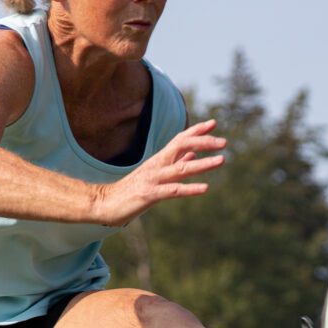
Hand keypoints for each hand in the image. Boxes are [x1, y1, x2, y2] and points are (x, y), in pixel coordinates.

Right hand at [92, 119, 225, 225]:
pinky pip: (173, 190)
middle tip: (224, 142)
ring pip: (181, 168)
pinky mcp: (149, 194)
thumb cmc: (130, 190)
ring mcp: (153, 179)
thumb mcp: (154, 175)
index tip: (213, 123)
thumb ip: (175, 164)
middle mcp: (157, 165)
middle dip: (204, 143)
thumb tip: (193, 155)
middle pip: (182, 146)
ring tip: (222, 160)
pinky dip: (190, 188)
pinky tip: (205, 188)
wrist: (104, 203)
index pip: (179, 139)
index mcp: (158, 160)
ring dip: (203, 164)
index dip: (196, 131)